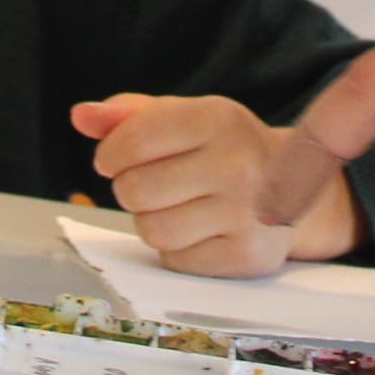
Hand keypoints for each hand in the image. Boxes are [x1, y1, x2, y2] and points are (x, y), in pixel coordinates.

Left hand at [73, 93, 359, 276]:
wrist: (292, 185)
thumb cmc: (223, 148)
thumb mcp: (182, 117)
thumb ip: (127, 115)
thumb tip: (81, 116)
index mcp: (218, 119)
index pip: (134, 140)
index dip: (110, 155)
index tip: (114, 160)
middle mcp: (237, 164)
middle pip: (136, 190)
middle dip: (131, 189)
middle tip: (154, 184)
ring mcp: (246, 213)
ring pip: (152, 229)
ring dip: (152, 221)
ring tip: (177, 206)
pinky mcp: (247, 255)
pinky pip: (175, 259)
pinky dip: (175, 248)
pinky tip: (199, 230)